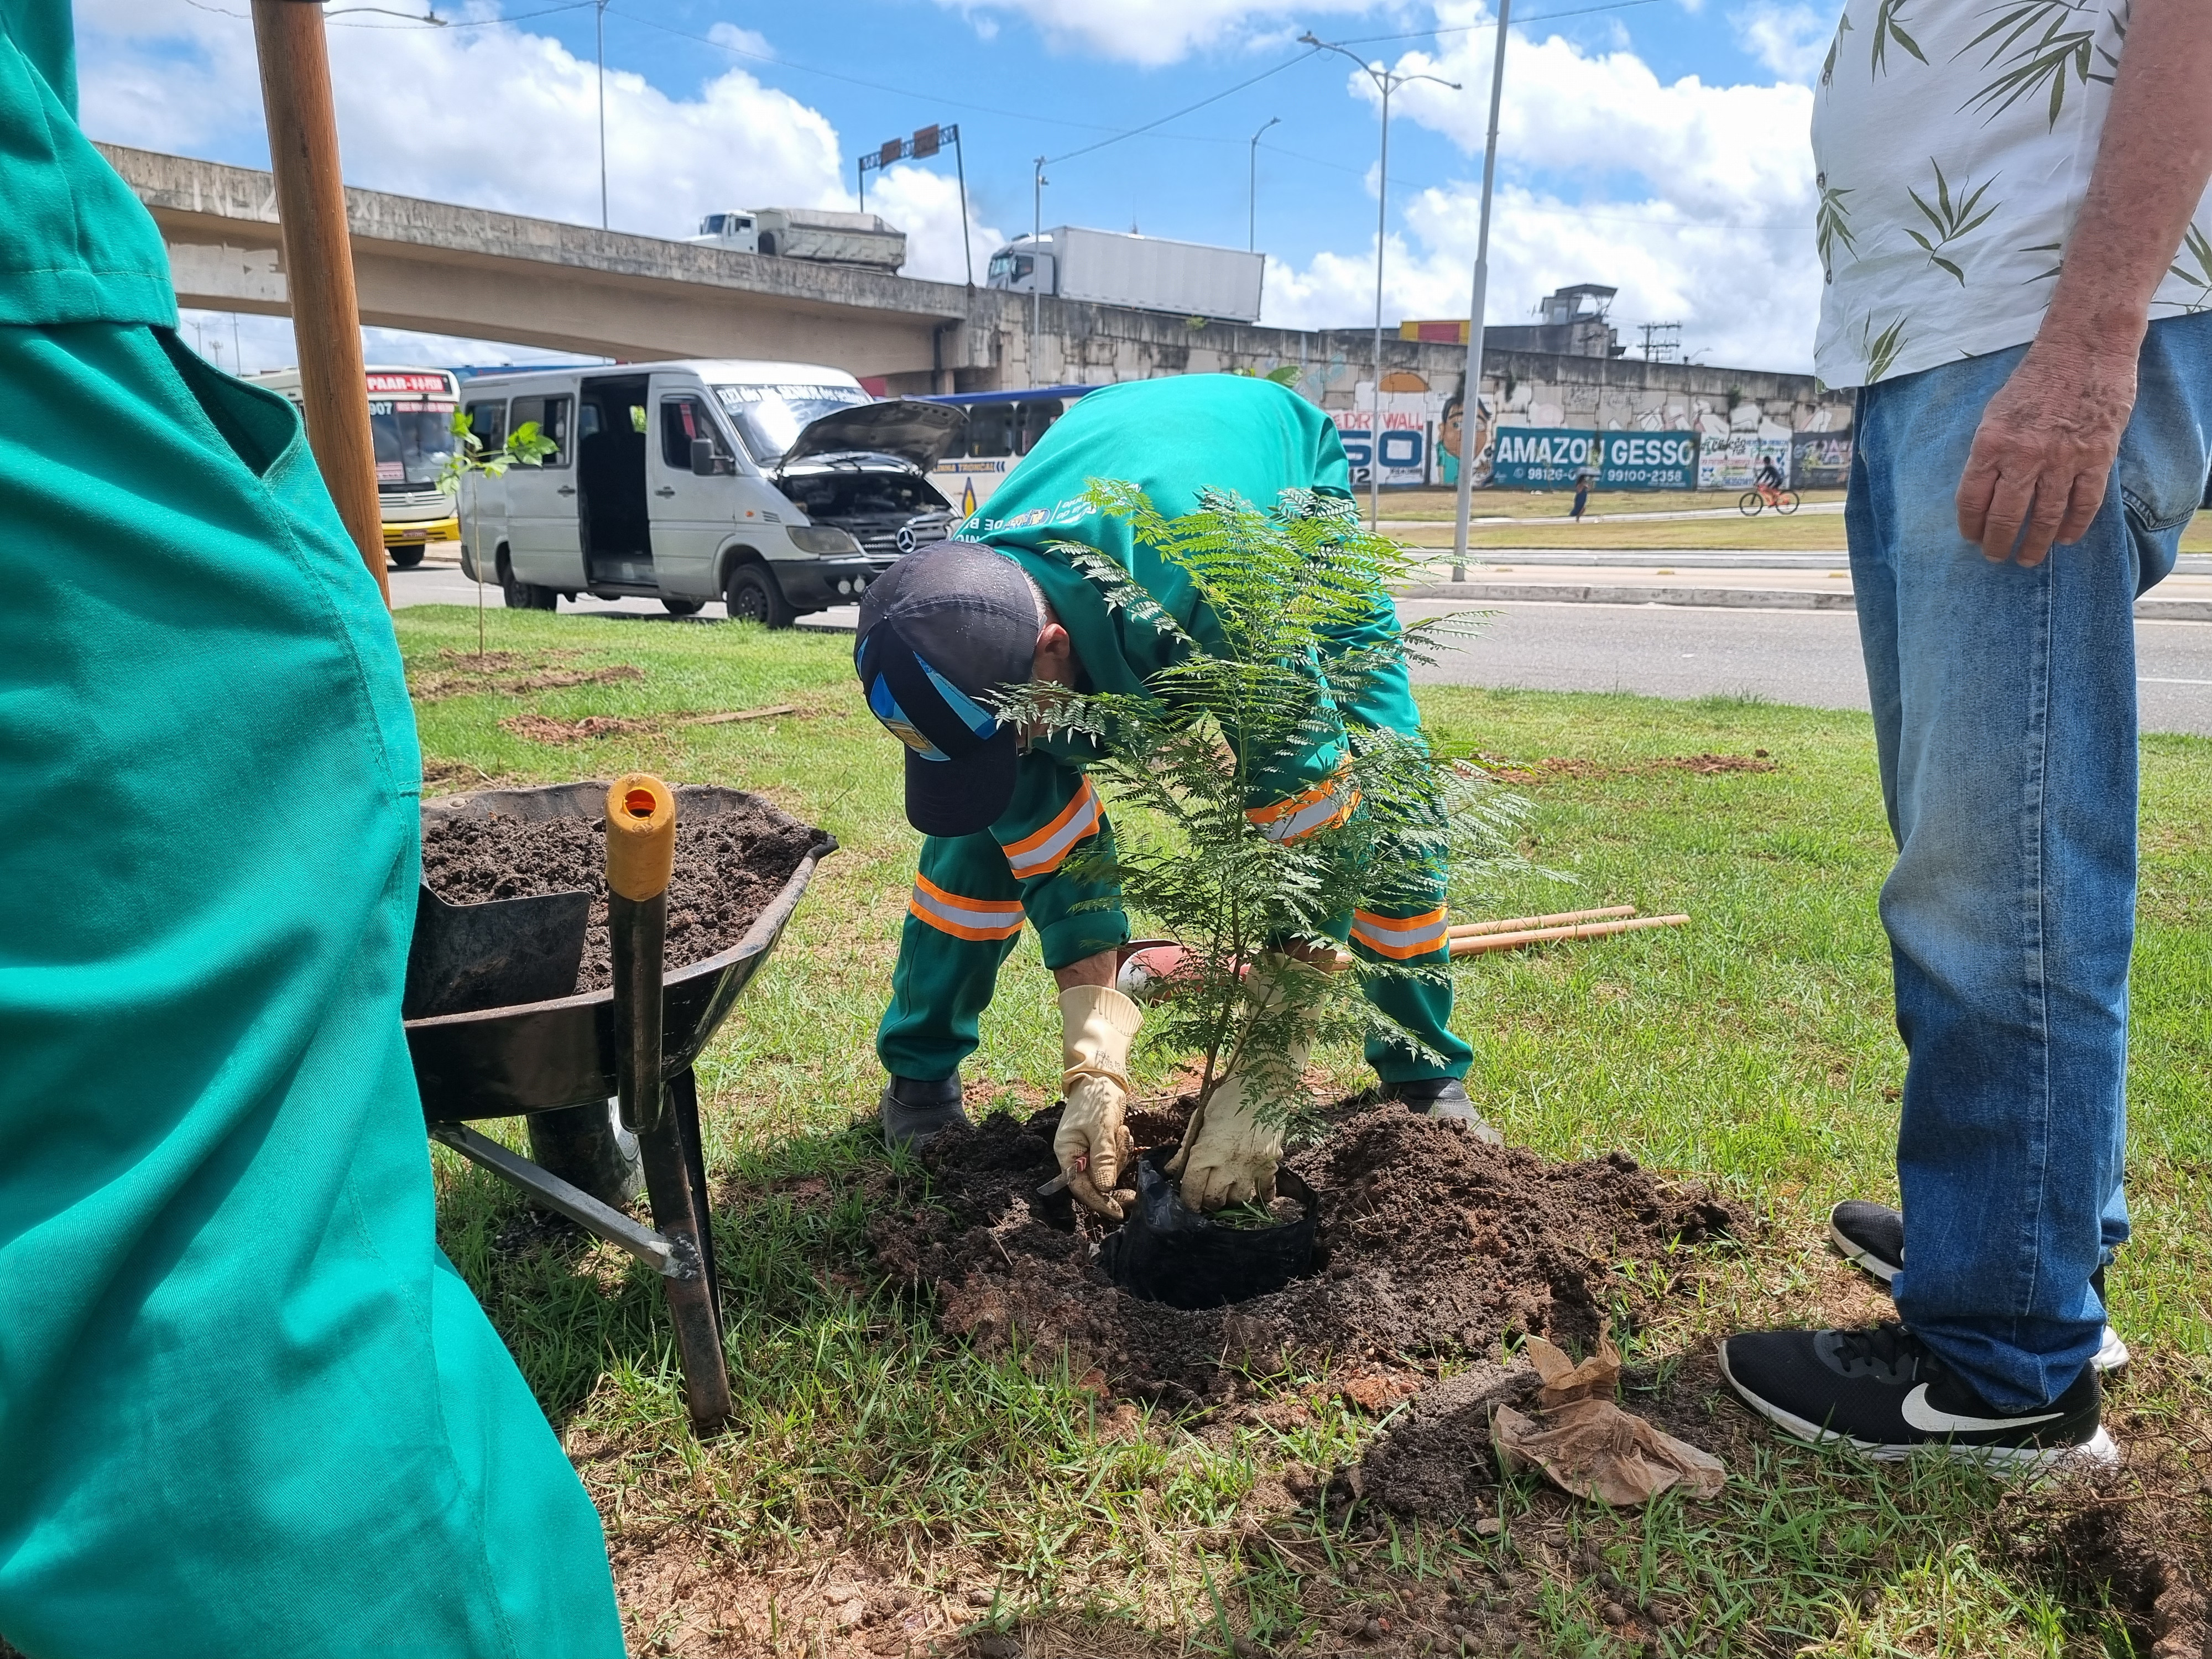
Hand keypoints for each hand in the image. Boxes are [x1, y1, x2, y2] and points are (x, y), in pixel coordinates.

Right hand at [1055, 984, 1141, 1218]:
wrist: (1102, 1076)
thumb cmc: (1096, 1099)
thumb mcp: (1101, 1128)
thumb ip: (1103, 1158)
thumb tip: (1105, 1189)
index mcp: (1065, 1152)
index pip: (1080, 1187)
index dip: (1099, 1201)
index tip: (1118, 1212)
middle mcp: (1074, 1155)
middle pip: (1096, 1181)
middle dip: (1114, 1172)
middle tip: (1128, 1170)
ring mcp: (1088, 1151)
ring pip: (1108, 1171)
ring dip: (1119, 1155)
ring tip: (1120, 1131)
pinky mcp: (1101, 1146)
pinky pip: (1114, 1159)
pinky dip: (1122, 1148)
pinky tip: (1122, 1130)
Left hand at [1165, 1073, 1284, 1210]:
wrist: (1262, 1083)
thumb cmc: (1226, 1098)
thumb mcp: (1200, 1120)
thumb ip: (1186, 1149)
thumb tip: (1171, 1169)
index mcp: (1205, 1154)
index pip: (1192, 1191)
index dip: (1187, 1201)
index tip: (1187, 1201)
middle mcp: (1227, 1166)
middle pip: (1214, 1200)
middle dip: (1207, 1202)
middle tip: (1205, 1195)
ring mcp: (1251, 1167)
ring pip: (1239, 1200)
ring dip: (1231, 1198)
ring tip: (1227, 1190)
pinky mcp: (1270, 1164)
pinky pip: (1265, 1191)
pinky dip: (1259, 1194)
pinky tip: (1253, 1189)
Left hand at [1955, 335, 2138, 566]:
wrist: (2083, 349)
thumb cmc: (2034, 380)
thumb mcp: (1995, 413)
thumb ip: (1989, 452)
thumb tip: (1982, 490)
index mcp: (1990, 444)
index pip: (1972, 500)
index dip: (1970, 526)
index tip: (1971, 538)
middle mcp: (2024, 456)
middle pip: (2006, 517)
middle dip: (1997, 543)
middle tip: (1996, 556)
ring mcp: (2062, 459)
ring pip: (2045, 518)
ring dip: (2035, 544)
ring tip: (2028, 558)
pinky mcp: (2096, 457)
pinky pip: (2084, 504)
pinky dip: (2073, 527)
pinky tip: (2064, 539)